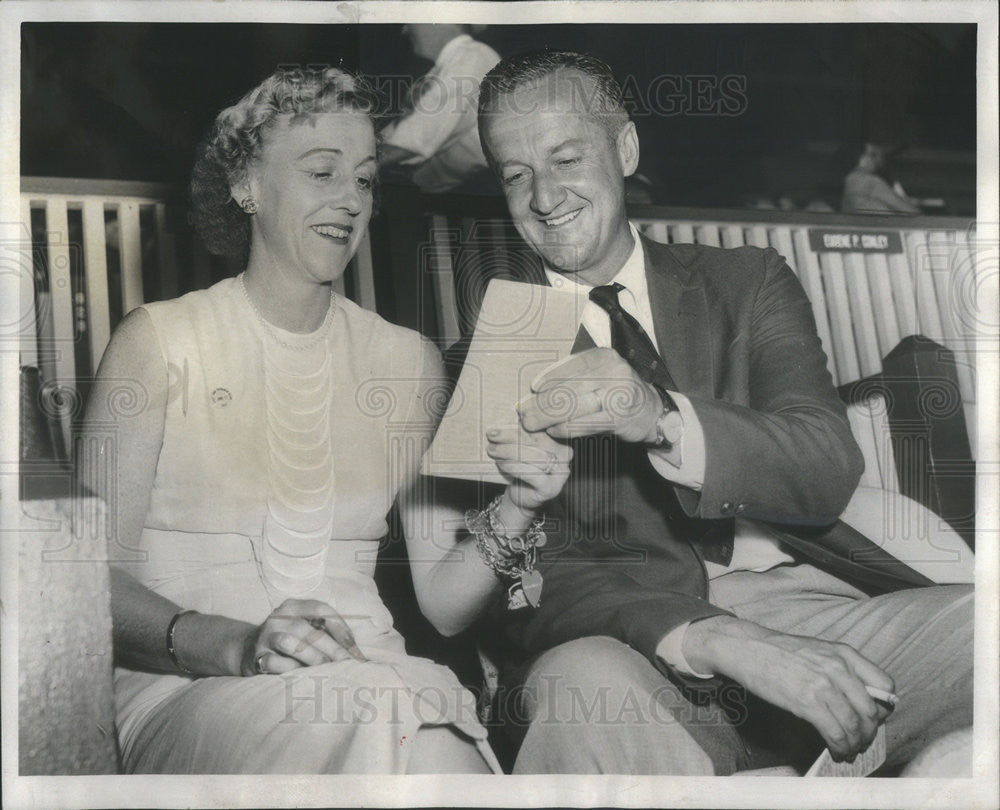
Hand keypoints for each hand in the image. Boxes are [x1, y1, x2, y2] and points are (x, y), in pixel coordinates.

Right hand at [242, 599, 362, 675]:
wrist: (246, 650)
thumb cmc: (287, 640)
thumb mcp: (303, 627)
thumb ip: (324, 632)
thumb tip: (355, 651)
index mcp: (293, 606)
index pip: (321, 610)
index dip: (340, 627)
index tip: (353, 645)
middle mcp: (278, 618)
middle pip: (310, 630)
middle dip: (332, 648)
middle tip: (346, 663)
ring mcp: (266, 636)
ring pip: (293, 644)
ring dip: (313, 658)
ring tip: (327, 670)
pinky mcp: (257, 656)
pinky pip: (276, 663)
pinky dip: (291, 669)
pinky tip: (301, 675)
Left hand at [486, 424, 572, 512]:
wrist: (521, 495)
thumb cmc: (521, 465)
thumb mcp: (522, 445)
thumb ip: (521, 431)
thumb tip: (509, 413)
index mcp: (560, 438)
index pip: (543, 426)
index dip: (523, 422)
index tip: (503, 420)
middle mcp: (565, 455)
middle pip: (538, 440)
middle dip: (511, 436)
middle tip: (492, 434)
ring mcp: (560, 472)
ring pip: (535, 457)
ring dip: (510, 451)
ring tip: (492, 449)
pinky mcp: (551, 488)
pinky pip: (532, 474)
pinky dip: (514, 466)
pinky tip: (501, 463)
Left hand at [518, 348, 661, 443]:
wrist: (649, 411)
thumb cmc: (615, 391)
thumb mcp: (599, 374)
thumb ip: (573, 377)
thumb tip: (536, 388)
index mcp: (605, 357)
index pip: (572, 364)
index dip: (550, 376)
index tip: (533, 387)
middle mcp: (614, 372)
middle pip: (569, 388)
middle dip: (542, 401)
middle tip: (523, 412)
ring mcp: (618, 395)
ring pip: (574, 407)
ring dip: (548, 417)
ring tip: (532, 423)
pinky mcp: (619, 419)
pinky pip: (585, 424)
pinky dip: (566, 428)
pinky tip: (554, 431)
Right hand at [685, 616, 894, 761]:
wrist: (748, 648)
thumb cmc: (779, 651)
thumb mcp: (818, 651)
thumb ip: (840, 669)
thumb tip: (856, 699)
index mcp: (844, 653)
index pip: (885, 684)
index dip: (883, 707)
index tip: (874, 718)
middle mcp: (838, 668)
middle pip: (871, 710)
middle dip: (870, 732)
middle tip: (862, 741)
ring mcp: (823, 685)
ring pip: (855, 725)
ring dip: (855, 744)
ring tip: (848, 750)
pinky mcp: (807, 702)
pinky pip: (835, 732)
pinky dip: (840, 747)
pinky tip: (836, 750)